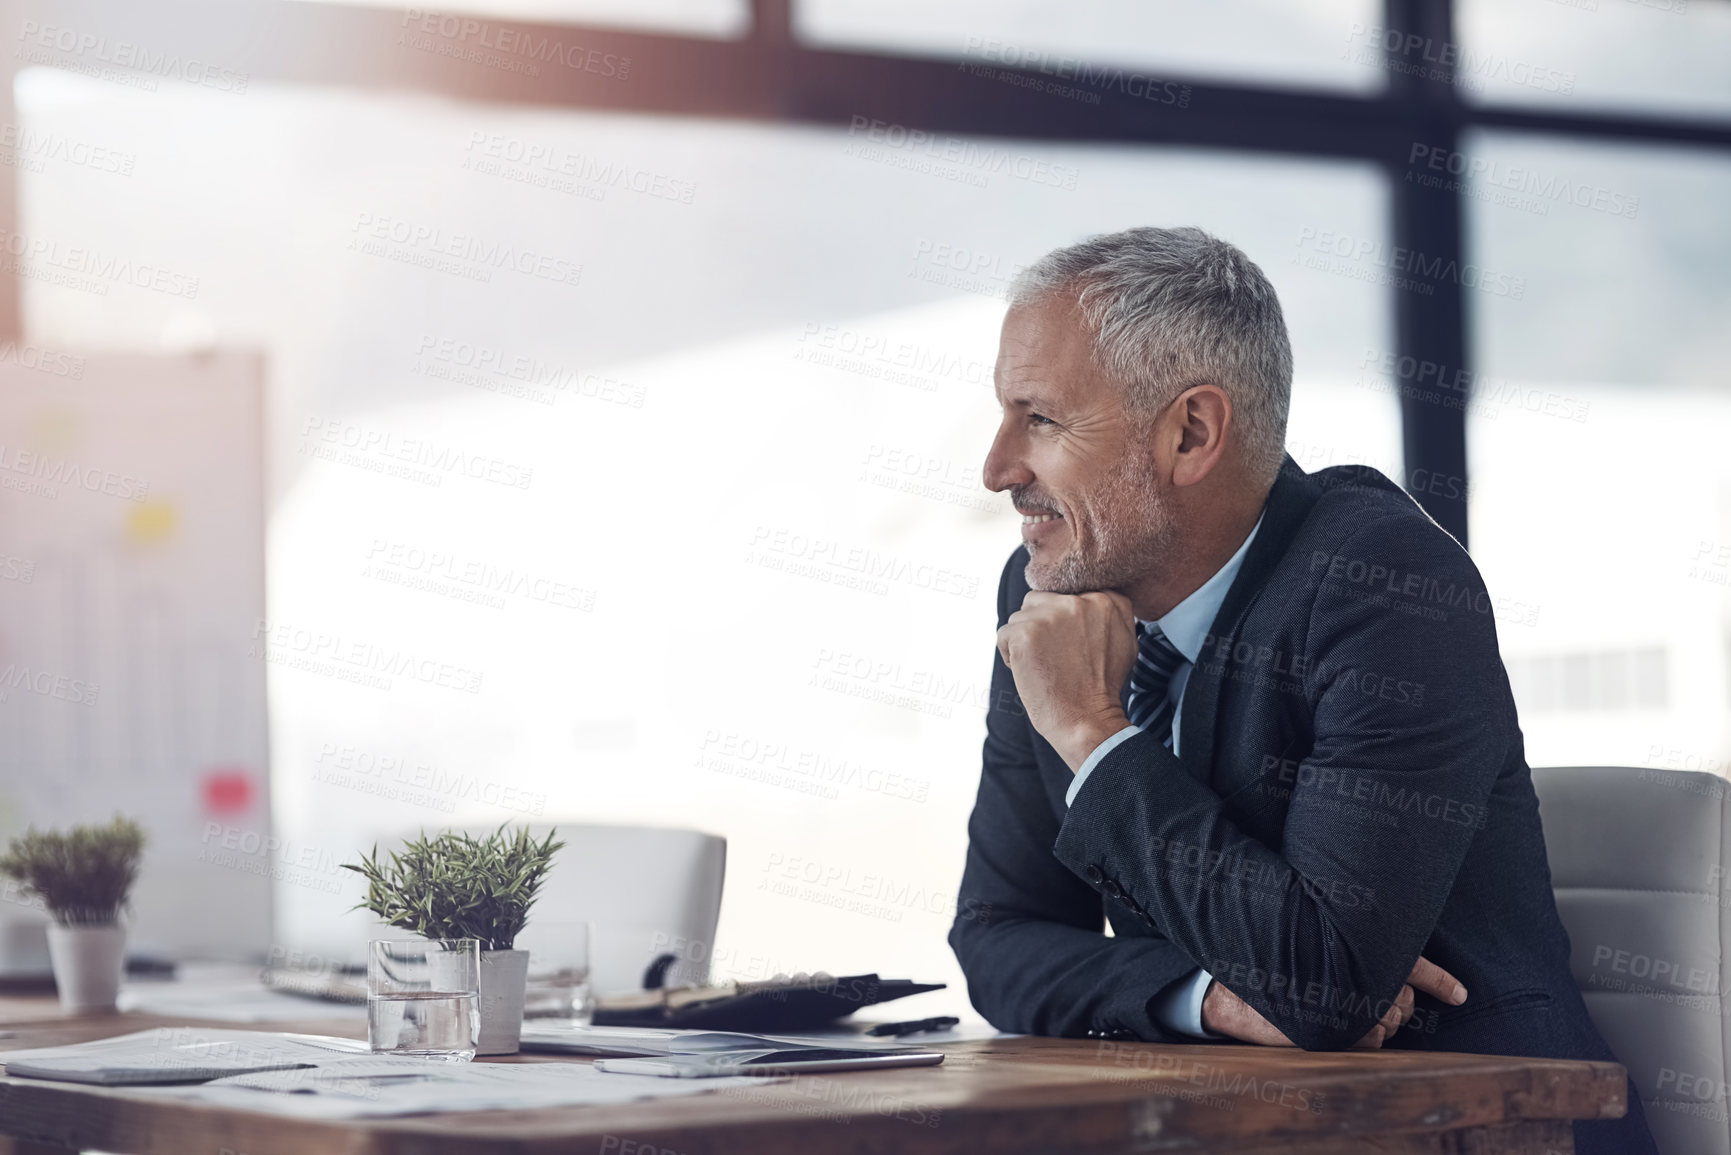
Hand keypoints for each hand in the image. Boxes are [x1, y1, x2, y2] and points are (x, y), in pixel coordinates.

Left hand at [995, 590, 1137, 771]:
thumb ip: (1109, 612)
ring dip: (1025, 639)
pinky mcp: (1025, 633)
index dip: (1062, 621)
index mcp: (1105, 599)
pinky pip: (1004, 634)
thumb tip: (1089, 597)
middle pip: (1042, 600)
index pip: (1067, 594)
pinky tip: (1028, 671)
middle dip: (1042, 627)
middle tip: (1055, 658)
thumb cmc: (1103, 687)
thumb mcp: (1125, 641)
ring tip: (1043, 665)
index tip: (1070, 645)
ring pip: (1021, 616)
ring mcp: (1050, 616)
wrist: (1087, 720)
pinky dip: (1009, 654)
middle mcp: (1078, 601)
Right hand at [1200, 957, 1466, 1047]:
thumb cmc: (1276, 969)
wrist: (1238, 998)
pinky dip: (1362, 1039)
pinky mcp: (1346, 1036)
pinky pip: (1373, 1043)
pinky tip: (1342, 1026)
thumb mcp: (1315, 952)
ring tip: (1342, 1008)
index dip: (1439, 981)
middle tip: (1358, 994)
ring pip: (1390, 1025)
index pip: (1411, 966)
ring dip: (1375, 1022)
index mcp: (1356, 952)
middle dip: (1391, 1002)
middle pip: (1402, 1002)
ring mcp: (1355, 1009)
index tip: (1460, 995)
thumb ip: (1352, 957)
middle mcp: (1361, 979)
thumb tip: (1397, 987)